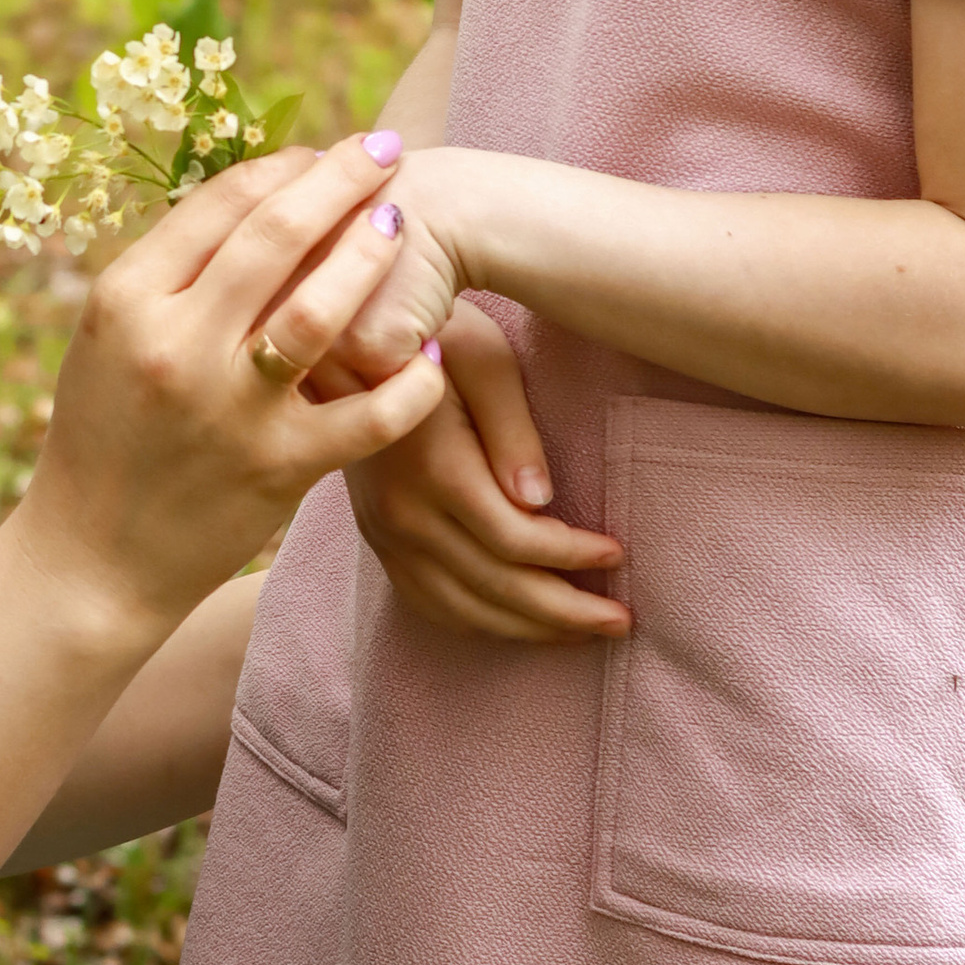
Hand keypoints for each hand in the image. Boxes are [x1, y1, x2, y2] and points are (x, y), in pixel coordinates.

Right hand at [24, 138, 448, 641]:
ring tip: (401, 224)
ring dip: (372, 255)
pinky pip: (371, 413)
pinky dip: (412, 378)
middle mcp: (176, 345)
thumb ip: (174, 272)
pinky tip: (430, 349)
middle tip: (387, 150)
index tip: (322, 152)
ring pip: (322, 309)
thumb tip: (257, 194)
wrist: (91, 560)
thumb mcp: (111, 337)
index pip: (221, 201)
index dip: (285, 166)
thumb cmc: (105, 434)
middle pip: (276, 233)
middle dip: (343, 177)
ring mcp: (230, 409)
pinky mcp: (280, 467)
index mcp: (126, 299)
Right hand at [342, 300, 629, 646]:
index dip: (572, 556)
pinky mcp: (375, 537)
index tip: (619, 553)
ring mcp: (384, 532)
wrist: (342, 340)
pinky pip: (427, 602)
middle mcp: (403, 513)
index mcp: (435, 469)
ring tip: (584, 631)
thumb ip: (514, 429)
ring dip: (529, 629)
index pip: (515, 541)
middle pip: (495, 588)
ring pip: (463, 608)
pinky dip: (478, 624)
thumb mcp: (483, 358)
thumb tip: (541, 500)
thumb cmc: (430, 333)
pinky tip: (517, 623)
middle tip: (622, 621)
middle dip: (566, 612)